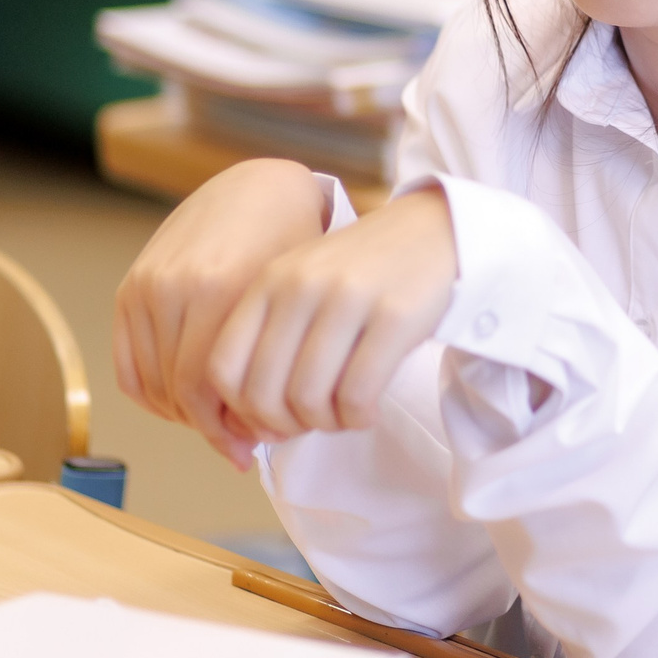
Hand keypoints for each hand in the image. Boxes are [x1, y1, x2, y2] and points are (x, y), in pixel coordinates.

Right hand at [115, 159, 326, 463]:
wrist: (257, 187)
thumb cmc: (289, 243)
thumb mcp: (289, 300)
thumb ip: (268, 362)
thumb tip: (253, 436)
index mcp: (221, 289)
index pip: (208, 389)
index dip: (229, 430)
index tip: (252, 449)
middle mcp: (176, 286)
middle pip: (178, 391)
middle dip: (210, 428)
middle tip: (239, 443)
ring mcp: (146, 286)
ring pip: (151, 385)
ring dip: (182, 416)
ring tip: (218, 423)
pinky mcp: (128, 289)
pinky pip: (128, 368)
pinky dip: (152, 396)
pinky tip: (184, 403)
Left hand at [207, 188, 460, 454]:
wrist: (434, 230)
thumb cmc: (363, 272)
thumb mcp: (303, 286)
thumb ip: (272, 338)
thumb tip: (255, 424)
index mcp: (269, 280)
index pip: (223, 368)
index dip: (239, 412)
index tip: (268, 423)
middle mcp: (301, 286)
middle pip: (264, 394)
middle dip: (286, 427)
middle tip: (312, 424)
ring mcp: (348, 298)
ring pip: (309, 399)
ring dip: (325, 425)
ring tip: (343, 416)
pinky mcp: (395, 315)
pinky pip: (357, 394)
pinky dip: (358, 418)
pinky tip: (367, 411)